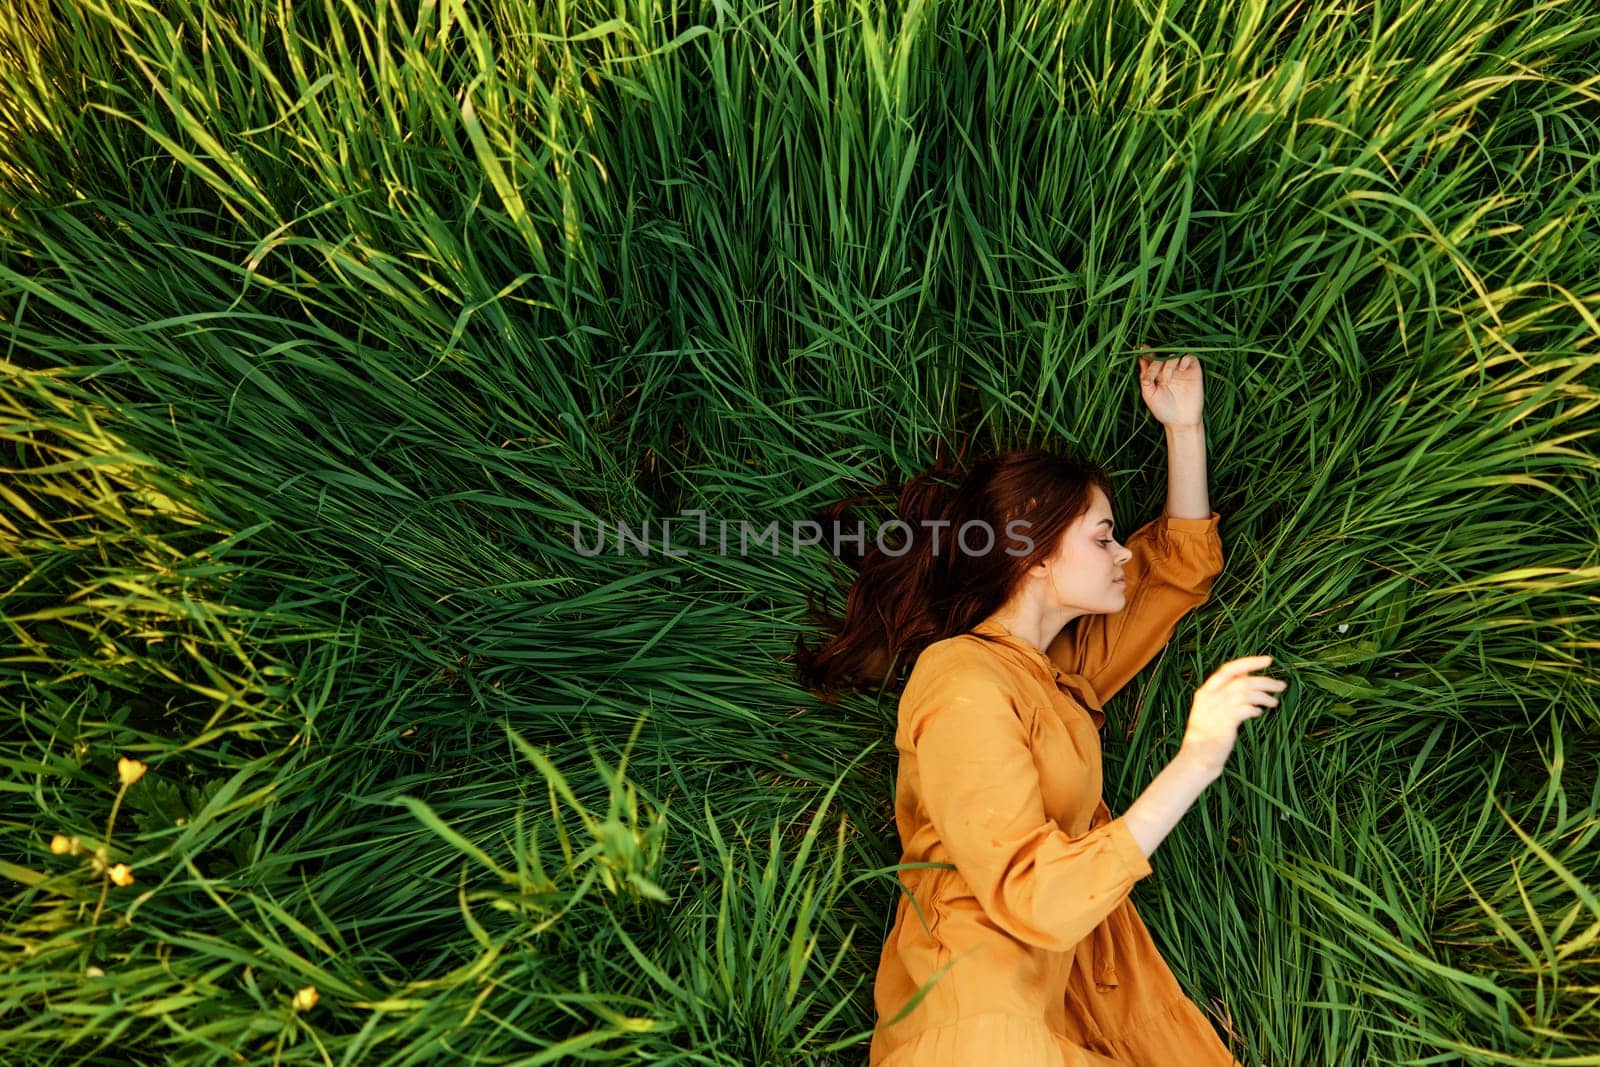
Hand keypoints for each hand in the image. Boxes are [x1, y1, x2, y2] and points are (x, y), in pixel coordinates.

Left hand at [1138, 348, 1203, 428]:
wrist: (1181, 422)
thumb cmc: (1163, 410)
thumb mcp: (1149, 394)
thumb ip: (1145, 377)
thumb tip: (1141, 359)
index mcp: (1156, 373)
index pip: (1151, 358)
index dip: (1147, 352)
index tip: (1141, 348)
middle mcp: (1169, 369)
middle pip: (1161, 355)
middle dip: (1156, 363)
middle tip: (1155, 378)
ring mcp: (1181, 369)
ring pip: (1174, 355)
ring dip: (1168, 365)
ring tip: (1166, 381)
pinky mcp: (1194, 371)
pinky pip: (1189, 357)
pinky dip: (1184, 360)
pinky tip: (1181, 369)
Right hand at [1180, 655, 1283, 775]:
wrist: (1196, 757)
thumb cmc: (1205, 735)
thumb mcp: (1209, 709)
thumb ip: (1224, 694)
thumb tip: (1246, 678)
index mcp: (1206, 691)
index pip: (1230, 669)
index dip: (1250, 662)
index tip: (1268, 660)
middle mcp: (1212, 696)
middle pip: (1244, 680)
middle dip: (1266, 681)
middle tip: (1281, 685)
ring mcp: (1219, 708)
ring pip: (1248, 693)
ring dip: (1265, 696)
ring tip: (1274, 703)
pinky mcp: (1227, 721)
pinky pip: (1248, 709)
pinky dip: (1256, 709)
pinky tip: (1259, 713)